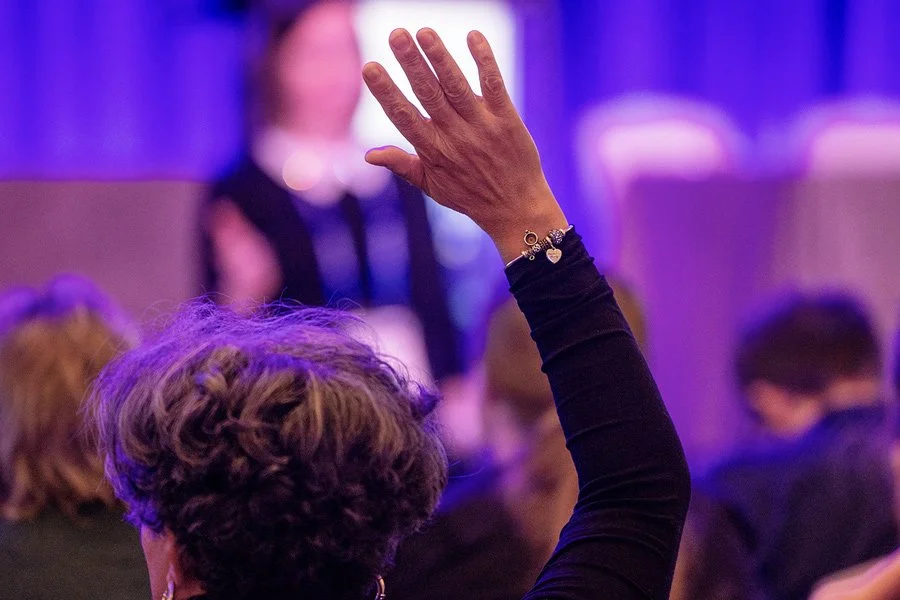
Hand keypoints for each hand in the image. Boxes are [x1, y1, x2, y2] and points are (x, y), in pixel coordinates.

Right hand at [363, 28, 567, 262]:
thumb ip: (401, 165)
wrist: (516, 209)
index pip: (403, 116)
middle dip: (411, 63)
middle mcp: (455, 136)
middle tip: (396, 34)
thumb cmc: (470, 196)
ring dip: (440, 58)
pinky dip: (484, 60)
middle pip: (428, 94)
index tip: (370, 67)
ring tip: (425, 32)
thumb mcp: (432, 186)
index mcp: (433, 151)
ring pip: (457, 86)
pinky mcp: (507, 120)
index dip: (386, 92)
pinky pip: (494, 85)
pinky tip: (473, 36)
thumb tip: (368, 155)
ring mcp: (482, 127)